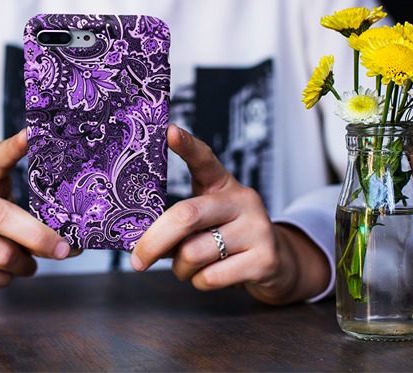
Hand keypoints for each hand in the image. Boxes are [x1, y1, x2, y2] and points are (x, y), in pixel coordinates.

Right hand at [0, 130, 72, 299]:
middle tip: (63, 248)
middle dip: (38, 236)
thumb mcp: (5, 215)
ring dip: (22, 264)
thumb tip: (74, 242)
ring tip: (25, 264)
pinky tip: (2, 274)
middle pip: (2, 215)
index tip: (33, 133)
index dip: (14, 147)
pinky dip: (3, 280)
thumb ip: (33, 220)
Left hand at [130, 125, 329, 303]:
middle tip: (136, 260)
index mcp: (222, 184)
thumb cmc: (227, 237)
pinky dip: (199, 282)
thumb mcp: (206, 219)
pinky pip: (210, 277)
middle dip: (154, 241)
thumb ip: (179, 222)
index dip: (186, 145)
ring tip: (189, 267)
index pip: (204, 159)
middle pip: (186, 215)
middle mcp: (242, 200)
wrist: (276, 263)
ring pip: (194, 253)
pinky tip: (209, 276)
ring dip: (180, 269)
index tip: (169, 131)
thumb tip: (138, 239)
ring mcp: (257, 228)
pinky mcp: (264, 259)